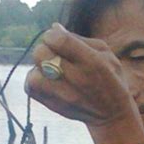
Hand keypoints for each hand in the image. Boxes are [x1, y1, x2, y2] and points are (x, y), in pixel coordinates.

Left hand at [25, 23, 139, 129]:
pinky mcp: (54, 106)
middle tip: (54, 54)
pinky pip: (31, 88)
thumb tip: (54, 29)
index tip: (58, 39)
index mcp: (91, 62)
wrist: (111, 115)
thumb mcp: (106, 54)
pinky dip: (34, 80)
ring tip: (49, 69)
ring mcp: (63, 96)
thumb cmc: (109, 79)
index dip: (53, 35)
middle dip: (44, 49)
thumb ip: (80, 39)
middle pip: (41, 55)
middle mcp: (76, 80)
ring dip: (38, 67)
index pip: (59, 41)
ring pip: (33, 75)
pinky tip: (46, 79)